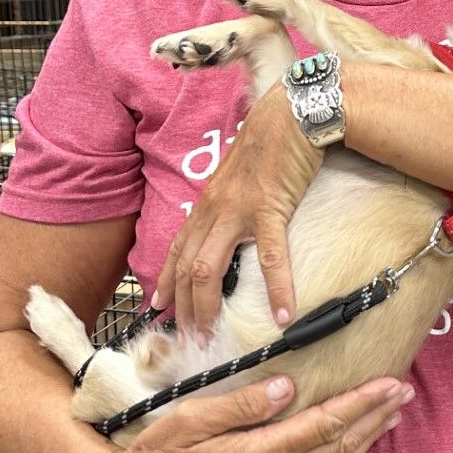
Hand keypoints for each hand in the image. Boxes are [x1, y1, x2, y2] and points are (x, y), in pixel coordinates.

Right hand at [94, 372, 412, 452]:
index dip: (360, 404)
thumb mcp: (190, 419)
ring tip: (390, 416)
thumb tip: (287, 387)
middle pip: (338, 447)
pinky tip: (353, 448)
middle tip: (403, 393)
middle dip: (374, 418)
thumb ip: (241, 405)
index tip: (388, 384)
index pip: (324, 425)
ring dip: (365, 440)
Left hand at [155, 84, 321, 335]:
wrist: (293, 112)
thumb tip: (232, 228)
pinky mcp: (270, 208)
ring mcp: (238, 210)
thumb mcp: (240, 175)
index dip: (165, 282)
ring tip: (210, 336)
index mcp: (208, 202)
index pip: (177, 249)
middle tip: (189, 340)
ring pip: (209, 268)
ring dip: (207, 307)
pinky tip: (284, 315)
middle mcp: (214, 209)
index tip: (159, 309)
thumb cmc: (271, 141)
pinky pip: (272, 257)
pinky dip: (278, 289)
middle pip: (186, 268)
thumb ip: (231, 203)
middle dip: (183, 308)